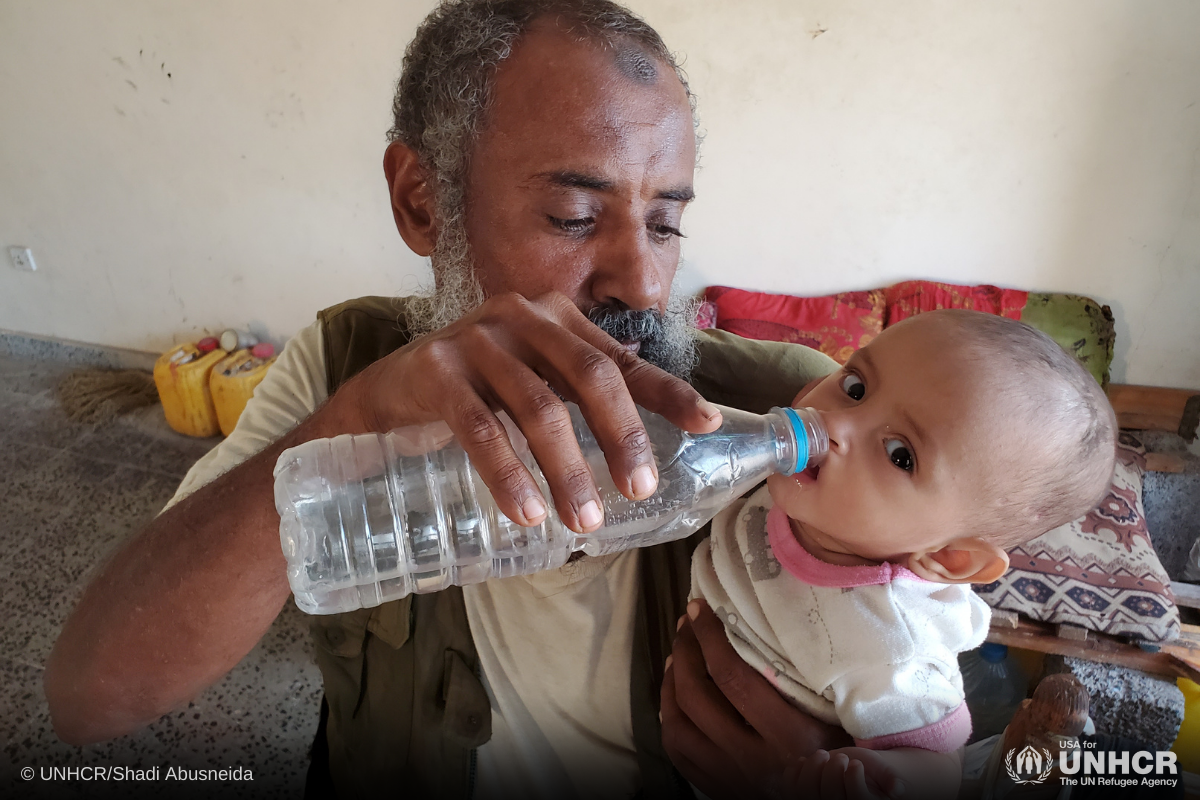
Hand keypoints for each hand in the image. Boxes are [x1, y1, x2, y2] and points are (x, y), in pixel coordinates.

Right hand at [329, 292, 721, 532]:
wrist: (385, 393)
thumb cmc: (476, 390)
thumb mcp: (537, 386)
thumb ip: (587, 396)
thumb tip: (662, 433)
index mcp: (555, 318)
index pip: (622, 359)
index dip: (668, 392)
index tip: (707, 424)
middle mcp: (521, 317)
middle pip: (589, 376)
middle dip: (621, 437)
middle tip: (639, 490)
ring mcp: (475, 340)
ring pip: (538, 408)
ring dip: (567, 470)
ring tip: (585, 521)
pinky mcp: (435, 370)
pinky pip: (479, 427)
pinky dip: (508, 474)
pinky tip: (527, 512)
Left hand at [660, 599, 852, 798]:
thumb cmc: (852, 764)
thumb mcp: (849, 724)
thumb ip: (830, 688)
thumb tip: (815, 633)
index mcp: (790, 738)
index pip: (733, 678)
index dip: (710, 637)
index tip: (701, 608)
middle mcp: (753, 760)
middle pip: (697, 697)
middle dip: (686, 651)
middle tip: (687, 622)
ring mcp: (731, 778)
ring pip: (678, 726)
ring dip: (671, 683)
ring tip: (678, 653)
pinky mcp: (720, 790)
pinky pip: (679, 753)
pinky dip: (670, 719)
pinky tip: (675, 696)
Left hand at [786, 749, 902, 799]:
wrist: (849, 770)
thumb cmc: (869, 772)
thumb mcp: (883, 772)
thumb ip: (890, 778)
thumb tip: (899, 790)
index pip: (857, 799)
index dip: (853, 781)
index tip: (855, 764)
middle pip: (830, 796)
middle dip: (833, 771)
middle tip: (841, 756)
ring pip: (808, 792)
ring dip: (814, 767)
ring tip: (824, 754)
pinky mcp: (801, 797)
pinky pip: (791, 788)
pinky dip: (795, 770)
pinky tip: (805, 761)